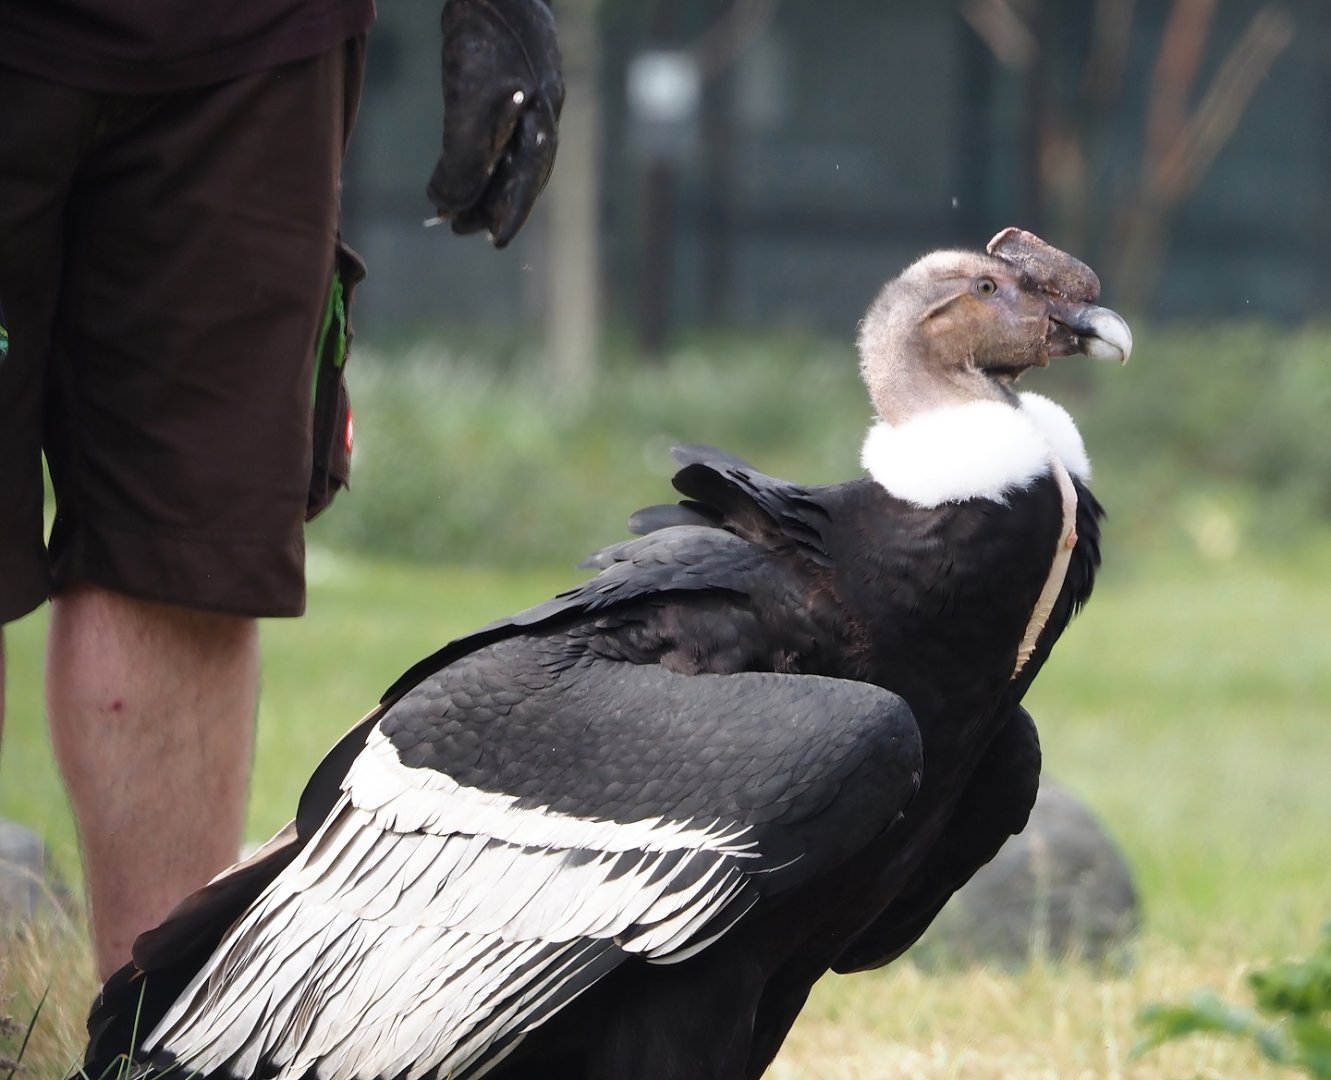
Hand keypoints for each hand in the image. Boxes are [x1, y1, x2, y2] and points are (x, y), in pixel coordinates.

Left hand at [426, 0, 563, 247]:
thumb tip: (452, 205)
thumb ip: (464, 159)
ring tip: (456, 206)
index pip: (529, 178)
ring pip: (507, 150)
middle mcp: (540, 111)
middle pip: (520, 170)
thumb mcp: (471, 103)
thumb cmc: (484, 37)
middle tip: (462, 229)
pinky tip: (462, 161)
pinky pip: (496, 128)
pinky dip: (479, 152)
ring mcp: (526, 94)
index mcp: (542, 120)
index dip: (512, 212)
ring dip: (483, 180)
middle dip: (493, 201)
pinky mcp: (506, 79)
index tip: (495, 243)